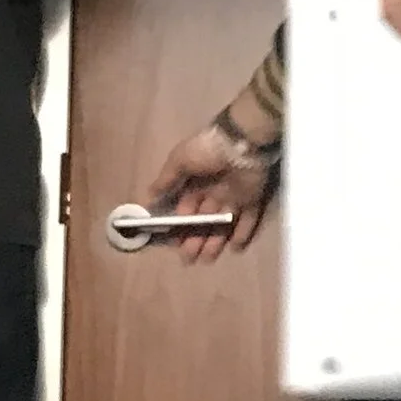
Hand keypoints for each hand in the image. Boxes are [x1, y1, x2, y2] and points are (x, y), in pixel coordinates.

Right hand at [141, 115, 273, 260]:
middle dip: (194, 239)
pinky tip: (234, 248)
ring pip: (222, 223)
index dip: (180, 224)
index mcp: (195, 181)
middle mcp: (213, 190)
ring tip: (206, 259)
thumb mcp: (179, 161)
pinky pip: (248, 219)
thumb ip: (165, 180)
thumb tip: (148, 198)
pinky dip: (242, 233)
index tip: (173, 241)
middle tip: (187, 258)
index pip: (185, 207)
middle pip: (203, 219)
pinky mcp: (252, 199)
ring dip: (214, 241)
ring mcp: (234, 195)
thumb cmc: (207, 150)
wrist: (242, 141)